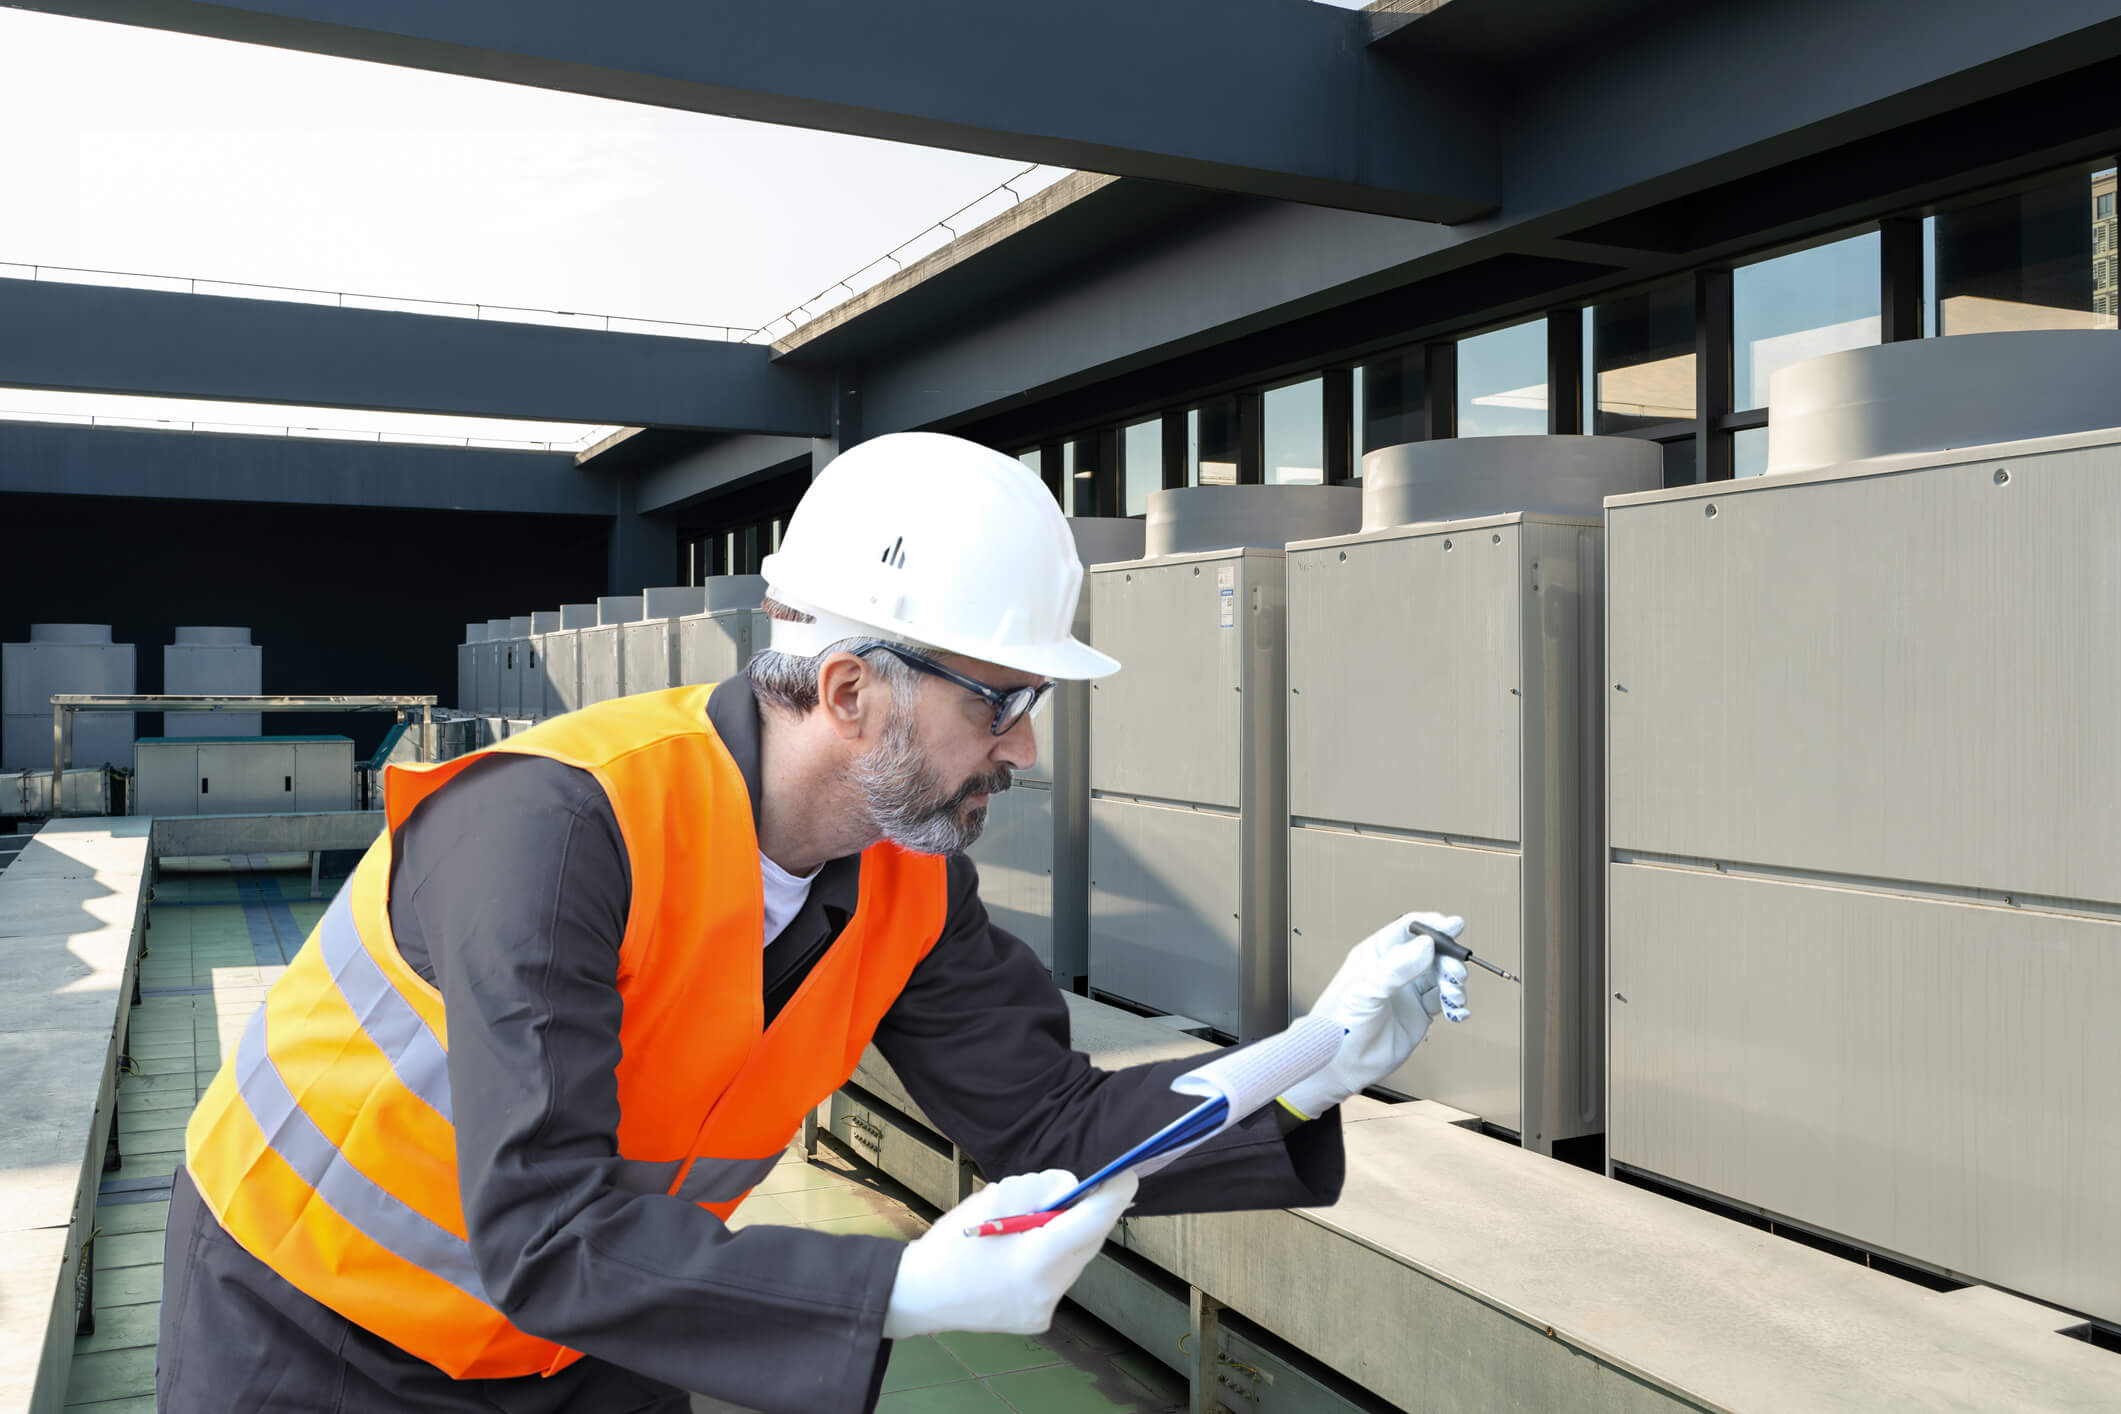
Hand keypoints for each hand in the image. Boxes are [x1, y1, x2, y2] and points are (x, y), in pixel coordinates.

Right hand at [882, 1169, 1137, 1339]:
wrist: (919, 1295)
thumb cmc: (951, 1243)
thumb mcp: (992, 1198)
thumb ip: (1039, 1188)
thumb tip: (1072, 1188)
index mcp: (1036, 1259)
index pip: (1092, 1221)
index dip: (1114, 1195)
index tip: (1128, 1175)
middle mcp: (1049, 1290)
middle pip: (1089, 1241)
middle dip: (1089, 1214)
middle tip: (1082, 1192)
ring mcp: (1046, 1309)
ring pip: (1076, 1260)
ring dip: (1069, 1237)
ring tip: (1038, 1223)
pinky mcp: (1039, 1319)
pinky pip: (1059, 1279)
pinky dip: (1052, 1259)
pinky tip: (1025, 1253)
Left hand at [1279, 912, 1470, 1120]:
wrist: (1341, 1063)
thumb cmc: (1341, 1023)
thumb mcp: (1368, 990)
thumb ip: (1397, 967)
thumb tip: (1426, 944)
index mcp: (1377, 955)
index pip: (1408, 929)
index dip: (1432, 925)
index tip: (1454, 926)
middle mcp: (1395, 970)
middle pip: (1431, 951)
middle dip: (1448, 958)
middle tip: (1455, 972)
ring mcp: (1408, 991)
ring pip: (1441, 976)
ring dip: (1453, 981)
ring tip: (1453, 995)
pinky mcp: (1419, 1013)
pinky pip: (1444, 1001)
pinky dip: (1455, 1003)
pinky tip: (1457, 1011)